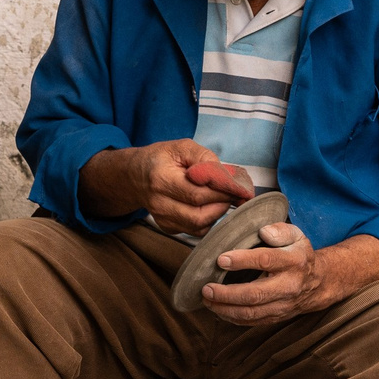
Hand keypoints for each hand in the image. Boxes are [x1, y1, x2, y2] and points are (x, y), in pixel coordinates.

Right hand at [79, 139, 239, 234]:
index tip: (242, 188)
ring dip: (218, 213)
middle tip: (235, 193)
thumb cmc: (162, 158)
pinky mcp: (168, 228)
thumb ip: (206, 160)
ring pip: (200, 226)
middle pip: (200, 214)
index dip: (223, 192)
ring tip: (223, 198)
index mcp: (161, 180)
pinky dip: (209, 220)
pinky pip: (196, 231)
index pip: (198, 193)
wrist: (136, 176)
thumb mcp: (183, 147)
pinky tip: (211, 206)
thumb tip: (228, 179)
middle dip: (223, 204)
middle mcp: (159, 204)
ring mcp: (162, 219)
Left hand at [200, 228, 378, 326]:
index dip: (242, 260)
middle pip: (255, 294)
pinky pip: (253, 321)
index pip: (266, 260)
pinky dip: (233, 318)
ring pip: (252, 313)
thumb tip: (263, 232)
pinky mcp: (277, 317)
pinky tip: (218, 310)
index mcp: (293, 262)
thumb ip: (280, 230)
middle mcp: (288, 286)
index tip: (221, 259)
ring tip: (207, 300)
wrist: (319, 282)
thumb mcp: (296, 235)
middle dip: (228, 294)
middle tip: (207, 288)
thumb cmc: (299, 255)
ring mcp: (283, 305)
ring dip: (226, 309)